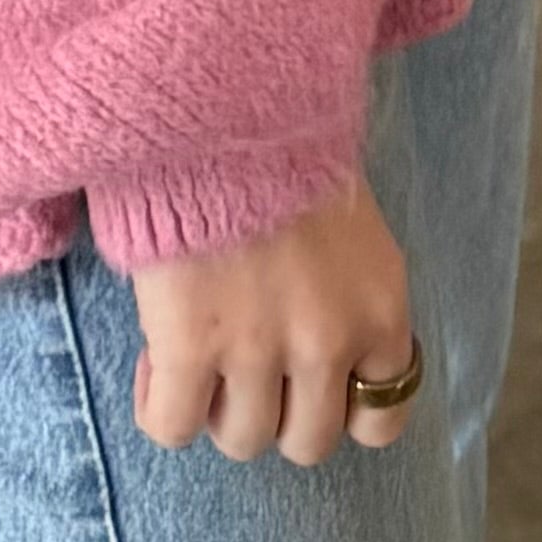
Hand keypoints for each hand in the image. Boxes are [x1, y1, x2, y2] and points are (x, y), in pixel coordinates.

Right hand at [126, 168, 421, 464]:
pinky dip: (160, 407)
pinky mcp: (189, 348)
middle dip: (276, 412)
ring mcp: (260, 351)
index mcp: (382, 309)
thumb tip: (316, 354)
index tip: (313, 381)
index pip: (384, 418)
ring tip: (199, 356)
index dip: (341, 409)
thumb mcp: (352, 228)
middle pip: (307, 442)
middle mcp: (330, 342)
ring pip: (242, 440)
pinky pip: (171, 428)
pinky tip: (157, 361)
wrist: (227, 99)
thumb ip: (347, 298)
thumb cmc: (288, 146)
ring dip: (218, 407)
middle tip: (248, 365)